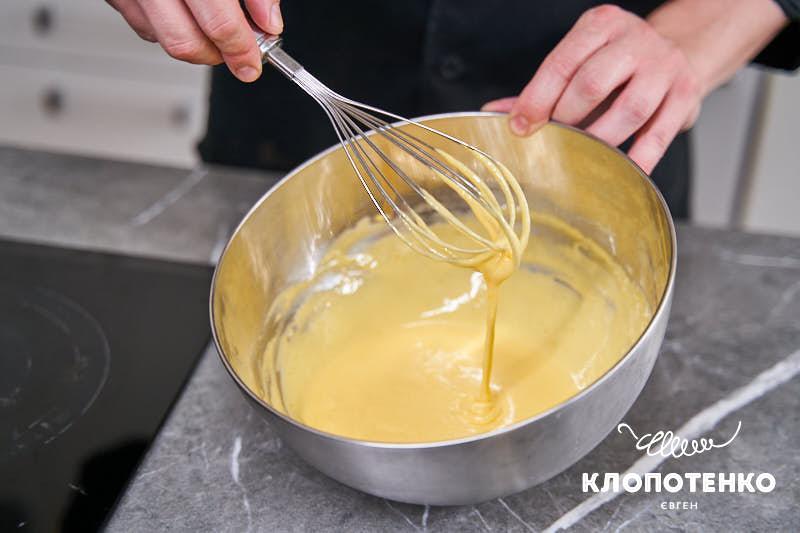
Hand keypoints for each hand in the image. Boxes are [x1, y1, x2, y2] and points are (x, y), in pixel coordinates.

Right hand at [106, 0, 282, 81]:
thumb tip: (268, 22)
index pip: (218, 22)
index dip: (241, 49)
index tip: (253, 62)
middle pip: (185, 42)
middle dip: (218, 55)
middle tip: (239, 52)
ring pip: (164, 39)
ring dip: (197, 44)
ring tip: (217, 26)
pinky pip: (145, 25)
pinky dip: (171, 27)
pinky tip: (188, 10)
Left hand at [483, 4, 702, 173]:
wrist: (680, 49)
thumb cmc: (618, 63)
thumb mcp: (580, 61)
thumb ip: (540, 89)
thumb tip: (493, 112)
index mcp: (601, 25)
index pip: (562, 63)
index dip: (537, 99)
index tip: (520, 127)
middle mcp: (635, 41)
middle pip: (593, 84)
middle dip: (566, 119)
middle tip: (554, 140)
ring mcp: (665, 67)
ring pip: (629, 110)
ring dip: (598, 141)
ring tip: (582, 156)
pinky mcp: (686, 95)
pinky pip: (658, 136)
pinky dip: (637, 159)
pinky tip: (621, 172)